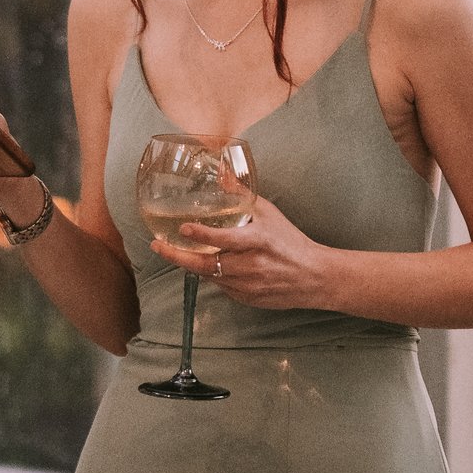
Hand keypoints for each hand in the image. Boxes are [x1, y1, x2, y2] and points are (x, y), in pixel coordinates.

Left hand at [149, 193, 330, 311]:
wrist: (315, 278)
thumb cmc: (291, 242)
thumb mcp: (270, 214)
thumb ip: (243, 195)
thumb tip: (221, 172)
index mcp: (258, 242)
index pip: (224, 240)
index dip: (201, 234)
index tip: (182, 228)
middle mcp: (251, 267)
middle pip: (205, 265)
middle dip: (177, 256)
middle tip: (157, 246)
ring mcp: (248, 287)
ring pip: (209, 276)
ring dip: (193, 264)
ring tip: (177, 251)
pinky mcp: (247, 300)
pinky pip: (221, 287)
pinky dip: (213, 275)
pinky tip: (211, 265)